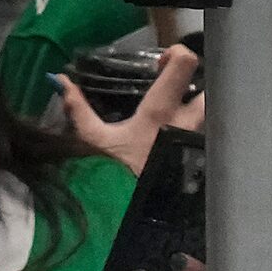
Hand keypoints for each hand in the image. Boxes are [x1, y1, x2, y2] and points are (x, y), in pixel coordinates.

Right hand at [62, 46, 204, 174]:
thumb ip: (76, 107)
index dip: (178, 54)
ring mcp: (198, 145)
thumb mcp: (91, 140)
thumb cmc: (112, 177)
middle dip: (198, 85)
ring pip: (212, 116)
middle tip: (175, 88)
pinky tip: (174, 138)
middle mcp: (187, 125)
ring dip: (197, 110)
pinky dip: (196, 132)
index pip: (185, 66)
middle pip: (211, 91)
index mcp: (161, 113)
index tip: (161, 62)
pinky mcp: (200, 162)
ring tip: (173, 113)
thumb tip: (59, 79)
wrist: (130, 216)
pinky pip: (206, 138)